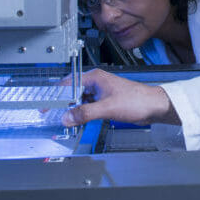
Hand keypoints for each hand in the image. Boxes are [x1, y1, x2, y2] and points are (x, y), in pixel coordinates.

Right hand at [61, 69, 179, 126]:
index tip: (46, 106)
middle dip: (63, 103)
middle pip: (72, 91)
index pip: (68, 84)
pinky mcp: (106, 100)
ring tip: (65, 120)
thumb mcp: (107, 108)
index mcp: (95, 78)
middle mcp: (97, 82)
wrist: (153, 106)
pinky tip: (79, 121)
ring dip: (73, 109)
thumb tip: (66, 117)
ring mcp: (101, 91)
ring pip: (80, 100)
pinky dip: (82, 113)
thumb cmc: (136, 101)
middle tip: (53, 115)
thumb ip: (85, 113)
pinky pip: (88, 106)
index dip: (55, 95)